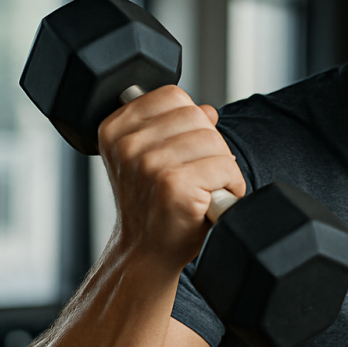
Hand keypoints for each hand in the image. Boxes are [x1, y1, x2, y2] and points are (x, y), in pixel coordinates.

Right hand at [97, 85, 246, 269]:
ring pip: (215, 141)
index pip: (173, 96)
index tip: (184, 149)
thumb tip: (207, 111)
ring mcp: (150, 164)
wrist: (145, 251)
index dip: (190, 121)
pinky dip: (231, 184)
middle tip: (197, 173)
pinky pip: (225, 166)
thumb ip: (174, 126)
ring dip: (222, 167)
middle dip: (209, 145)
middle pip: (198, 117)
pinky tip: (211, 199)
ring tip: (204, 187)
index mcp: (116, 129)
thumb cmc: (152, 205)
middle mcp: (128, 144)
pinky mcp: (175, 184)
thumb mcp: (150, 158)